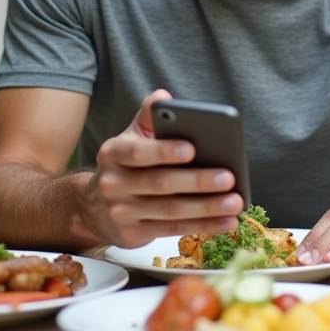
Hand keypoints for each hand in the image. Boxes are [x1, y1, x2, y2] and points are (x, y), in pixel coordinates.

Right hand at [84, 89, 243, 247]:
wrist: (93, 209)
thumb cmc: (125, 167)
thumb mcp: (130, 139)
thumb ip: (148, 118)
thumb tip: (163, 97)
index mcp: (113, 153)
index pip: (138, 151)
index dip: (164, 150)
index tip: (192, 148)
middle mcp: (113, 183)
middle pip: (160, 183)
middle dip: (197, 181)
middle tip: (228, 177)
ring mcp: (121, 212)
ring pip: (170, 209)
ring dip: (207, 207)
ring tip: (235, 202)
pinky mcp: (132, 233)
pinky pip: (173, 228)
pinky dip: (204, 225)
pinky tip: (226, 221)